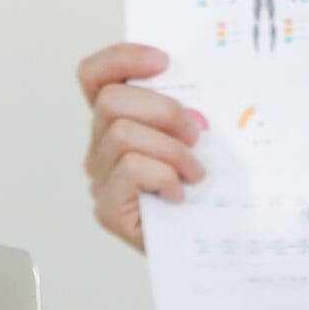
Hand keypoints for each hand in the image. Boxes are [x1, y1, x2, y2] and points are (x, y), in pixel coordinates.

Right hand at [75, 43, 205, 252]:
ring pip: (122, 134)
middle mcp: (100, 146)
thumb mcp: (200, 139)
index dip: (122, 58)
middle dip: (163, 110)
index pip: (95, 75)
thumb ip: (188, 110)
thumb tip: (200, 89)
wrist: (213, 250)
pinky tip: (179, 194)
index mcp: (119, 120)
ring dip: (171, 150)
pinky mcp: (107, 209)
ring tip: (195, 172)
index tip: (164, 61)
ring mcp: (100, 178)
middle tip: (196, 134)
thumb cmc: (208, 192)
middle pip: (111, 101)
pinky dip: (163, 176)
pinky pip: (131, 168)